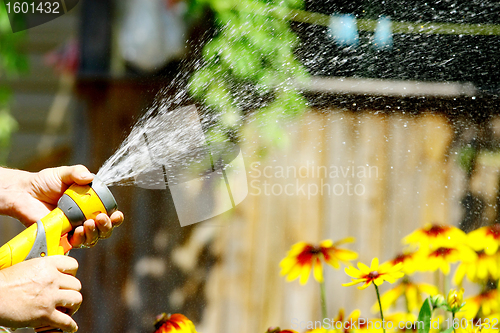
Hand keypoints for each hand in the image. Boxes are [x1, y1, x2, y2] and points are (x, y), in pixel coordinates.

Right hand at [0, 256, 81, 331]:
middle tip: (66, 297)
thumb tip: (50, 275)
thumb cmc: (3, 284)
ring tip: (67, 309)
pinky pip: (66, 321)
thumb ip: (42, 270)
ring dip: (73, 306)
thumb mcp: (26, 267)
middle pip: (76, 284)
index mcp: (47, 265)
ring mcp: (50, 296)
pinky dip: (70, 326)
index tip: (70, 278)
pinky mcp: (45, 314)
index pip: (72, 265)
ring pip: (76, 299)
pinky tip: (69, 327)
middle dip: (72, 292)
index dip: (72, 273)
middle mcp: (51, 279)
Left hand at [1, 165, 123, 247]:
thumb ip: (77, 172)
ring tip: (88, 223)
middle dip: (107, 226)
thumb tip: (90, 177)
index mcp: (90, 206)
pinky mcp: (61, 238)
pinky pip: (75, 244)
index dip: (116, 218)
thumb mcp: (64, 174)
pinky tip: (78, 230)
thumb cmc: (45, 182)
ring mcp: (73, 230)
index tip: (117, 214)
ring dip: (95, 233)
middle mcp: (85, 219)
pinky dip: (80, 239)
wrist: (24, 193)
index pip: (109, 215)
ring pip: (92, 239)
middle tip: (101, 218)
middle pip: (104, 230)